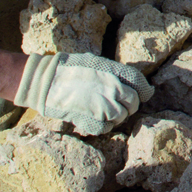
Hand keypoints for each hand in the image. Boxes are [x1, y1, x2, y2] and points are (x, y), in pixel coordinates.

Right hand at [15, 53, 152, 135]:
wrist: (47, 82)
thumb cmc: (70, 69)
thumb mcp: (96, 63)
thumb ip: (115, 73)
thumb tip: (133, 84)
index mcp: (115, 73)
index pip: (140, 84)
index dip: (145, 90)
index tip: (145, 94)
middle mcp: (114, 90)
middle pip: (134, 103)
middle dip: (130, 105)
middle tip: (120, 104)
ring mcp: (104, 107)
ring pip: (121, 117)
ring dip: (116, 115)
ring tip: (103, 109)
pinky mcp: (93, 121)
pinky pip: (107, 128)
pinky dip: (103, 125)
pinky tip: (95, 117)